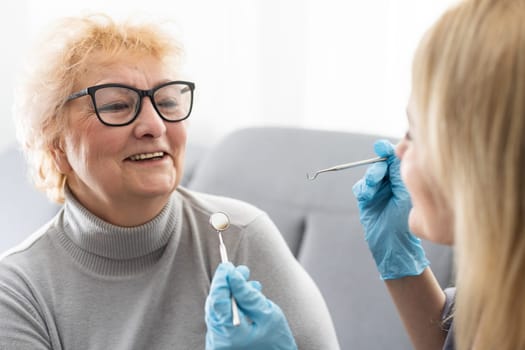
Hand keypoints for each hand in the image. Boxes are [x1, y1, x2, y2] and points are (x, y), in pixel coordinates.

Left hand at [205, 262, 296, 349]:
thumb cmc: (278, 343)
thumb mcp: (268, 314)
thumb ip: (248, 295)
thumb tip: (233, 275)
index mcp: (231, 334)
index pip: (218, 300)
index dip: (222, 280)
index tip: (227, 266)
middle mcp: (219, 340)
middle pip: (215, 304)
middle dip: (227, 284)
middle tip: (240, 270)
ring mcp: (218, 342)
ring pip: (219, 310)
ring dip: (231, 293)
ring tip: (250, 283)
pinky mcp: (221, 342)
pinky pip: (222, 318)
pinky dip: (232, 305)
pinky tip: (246, 297)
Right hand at [352, 139, 428, 279]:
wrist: (394, 243)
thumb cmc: (406, 219)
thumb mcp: (406, 191)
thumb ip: (400, 171)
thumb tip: (397, 149)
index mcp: (404, 179)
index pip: (396, 159)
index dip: (388, 151)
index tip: (382, 147)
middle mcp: (391, 183)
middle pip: (381, 164)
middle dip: (378, 166)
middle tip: (380, 173)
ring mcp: (378, 191)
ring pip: (370, 175)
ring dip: (370, 177)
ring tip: (373, 184)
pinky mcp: (366, 200)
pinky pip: (360, 188)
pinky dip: (363, 189)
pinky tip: (367, 195)